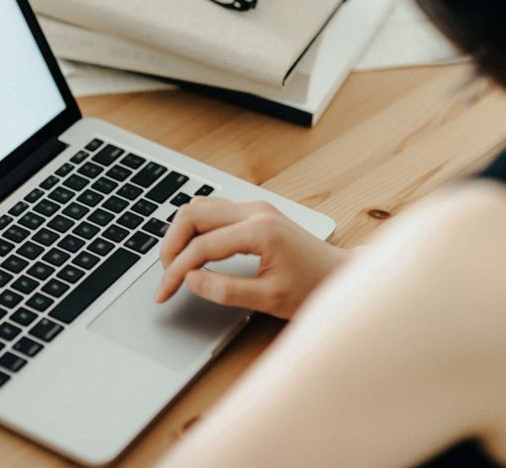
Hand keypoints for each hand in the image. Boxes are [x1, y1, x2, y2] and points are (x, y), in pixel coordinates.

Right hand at [155, 197, 347, 318]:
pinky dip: (196, 229)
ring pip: (200, 207)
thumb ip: (226, 290)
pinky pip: (214, 211)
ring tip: (176, 265)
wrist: (341, 276)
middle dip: (171, 245)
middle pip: (193, 214)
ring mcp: (255, 208)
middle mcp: (255, 211)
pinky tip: (194, 252)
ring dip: (182, 233)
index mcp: (260, 231)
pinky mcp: (255, 212)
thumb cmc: (313, 288)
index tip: (164, 293)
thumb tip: (191, 280)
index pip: (202, 247)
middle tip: (166, 275)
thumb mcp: (270, 299)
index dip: (176, 271)